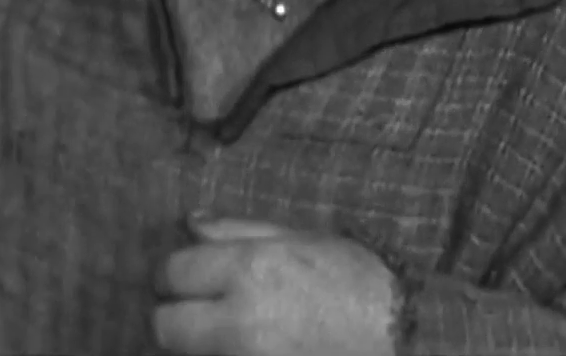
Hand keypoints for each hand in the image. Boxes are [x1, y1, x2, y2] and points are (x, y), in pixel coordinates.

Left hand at [153, 216, 399, 355]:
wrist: (401, 338)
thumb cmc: (355, 281)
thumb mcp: (300, 239)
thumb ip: (239, 231)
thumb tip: (191, 222)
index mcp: (249, 269)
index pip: (173, 272)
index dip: (173, 274)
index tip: (183, 277)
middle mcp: (239, 319)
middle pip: (164, 326)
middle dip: (172, 316)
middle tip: (192, 311)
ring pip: (187, 354)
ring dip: (194, 342)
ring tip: (220, 330)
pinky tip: (238, 346)